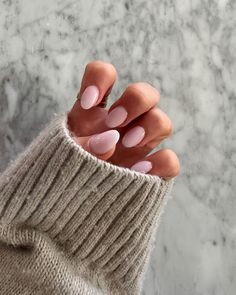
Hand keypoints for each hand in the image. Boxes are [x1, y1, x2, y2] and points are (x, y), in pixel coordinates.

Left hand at [68, 61, 179, 178]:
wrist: (73, 207)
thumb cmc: (65, 176)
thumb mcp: (63, 158)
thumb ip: (82, 147)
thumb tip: (111, 140)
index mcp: (93, 113)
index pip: (103, 75)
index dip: (100, 79)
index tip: (89, 102)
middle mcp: (121, 125)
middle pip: (145, 93)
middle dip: (135, 101)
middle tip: (114, 122)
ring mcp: (139, 146)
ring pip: (162, 121)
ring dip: (150, 126)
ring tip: (128, 143)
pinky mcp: (150, 170)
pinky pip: (169, 160)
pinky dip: (161, 163)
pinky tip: (139, 171)